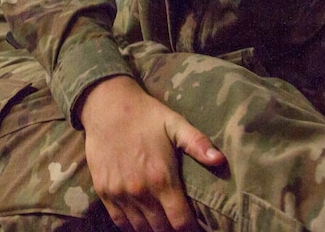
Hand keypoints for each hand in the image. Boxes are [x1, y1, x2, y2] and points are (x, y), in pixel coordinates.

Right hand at [80, 76, 225, 231]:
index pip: (180, 222)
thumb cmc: (146, 115)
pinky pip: (119, 221)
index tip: (198, 228)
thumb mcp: (175, 124)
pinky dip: (131, 225)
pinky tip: (141, 221)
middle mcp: (139, 191)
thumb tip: (220, 160)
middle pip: (161, 229)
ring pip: (140, 228)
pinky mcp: (104, 191)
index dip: (191, 229)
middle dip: (173, 230)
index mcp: (161, 178)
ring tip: (163, 224)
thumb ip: (197, 144)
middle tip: (179, 224)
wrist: (107, 106)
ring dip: (153, 229)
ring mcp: (119, 193)